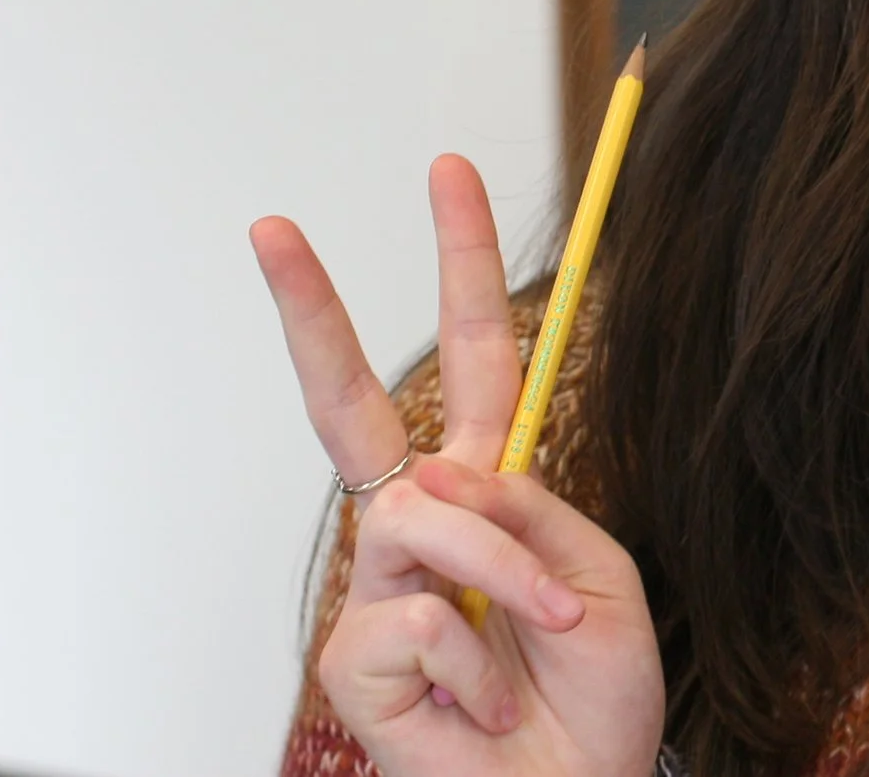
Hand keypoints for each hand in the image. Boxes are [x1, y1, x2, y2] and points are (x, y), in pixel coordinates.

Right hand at [251, 155, 663, 775]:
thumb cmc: (593, 691)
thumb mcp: (597, 571)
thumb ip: (527, 506)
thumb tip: (439, 479)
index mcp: (492, 483)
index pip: (471, 357)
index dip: (463, 265)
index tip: (446, 171)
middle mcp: (426, 522)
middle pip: (355, 399)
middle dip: (316, 310)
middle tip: (271, 226)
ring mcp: (381, 584)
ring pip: (429, 519)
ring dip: (510, 576)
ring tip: (547, 633)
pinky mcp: (353, 656)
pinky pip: (415, 613)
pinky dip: (477, 653)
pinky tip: (484, 697)